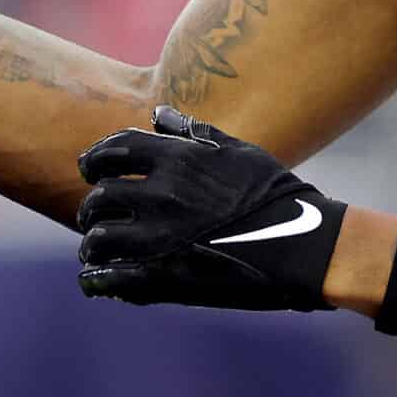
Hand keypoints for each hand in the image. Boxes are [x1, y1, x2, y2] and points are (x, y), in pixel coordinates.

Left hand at [76, 107, 345, 311]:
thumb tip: (158, 114)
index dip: (94, 159)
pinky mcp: (166, 278)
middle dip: (93, 207)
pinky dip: (97, 281)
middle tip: (96, 217)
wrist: (305, 245)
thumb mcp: (238, 151)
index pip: (113, 151)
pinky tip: (97, 281)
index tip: (91, 169)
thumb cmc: (276, 194)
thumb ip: (194, 132)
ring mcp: (161, 238)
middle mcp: (163, 195)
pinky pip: (111, 279)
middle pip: (100, 196)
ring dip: (93, 244)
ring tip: (98, 251)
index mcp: (178, 160)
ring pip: (98, 238)